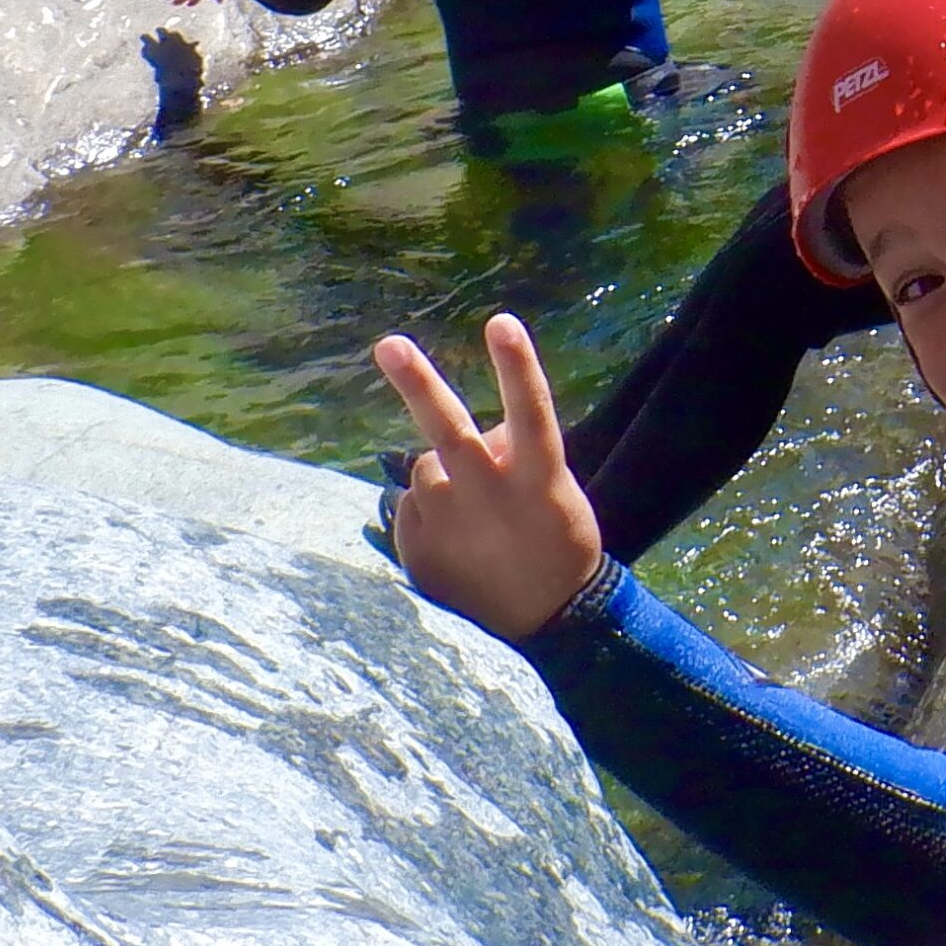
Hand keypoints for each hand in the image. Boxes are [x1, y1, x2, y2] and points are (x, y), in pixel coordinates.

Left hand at [373, 315, 603, 642]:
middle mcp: (490, 499)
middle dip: (418, 383)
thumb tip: (477, 434)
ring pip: (427, 468)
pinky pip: (410, 506)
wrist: (546, 624)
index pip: (530, 411)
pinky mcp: (418, 551)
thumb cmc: (556, 539)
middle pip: (449, 432)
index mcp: (539, 478)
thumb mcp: (555, 489)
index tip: (502, 321)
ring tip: (472, 511)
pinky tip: (456, 539)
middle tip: (389, 344)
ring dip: (444, 475)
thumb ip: (516, 454)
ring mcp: (450, 527)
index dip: (517, 366)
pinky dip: (429, 511)